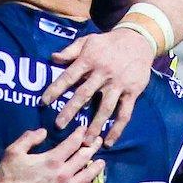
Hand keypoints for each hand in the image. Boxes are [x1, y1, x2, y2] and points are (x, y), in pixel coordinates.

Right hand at [0, 128, 100, 182]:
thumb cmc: (8, 179)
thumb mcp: (13, 152)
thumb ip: (29, 139)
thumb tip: (43, 131)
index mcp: (52, 160)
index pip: (73, 143)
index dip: (80, 134)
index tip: (84, 129)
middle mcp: (64, 174)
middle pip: (84, 158)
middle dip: (92, 147)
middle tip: (98, 142)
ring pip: (87, 177)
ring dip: (96, 168)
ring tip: (101, 162)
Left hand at [39, 26, 156, 144]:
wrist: (138, 40)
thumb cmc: (108, 42)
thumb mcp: (88, 41)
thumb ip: (70, 51)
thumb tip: (53, 58)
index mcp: (89, 61)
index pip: (69, 76)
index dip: (56, 89)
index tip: (44, 102)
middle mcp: (103, 73)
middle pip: (84, 94)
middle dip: (70, 110)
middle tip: (59, 126)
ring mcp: (118, 84)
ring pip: (105, 108)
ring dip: (95, 125)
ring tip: (85, 141)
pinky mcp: (132, 92)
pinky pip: (125, 113)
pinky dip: (117, 128)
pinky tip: (109, 141)